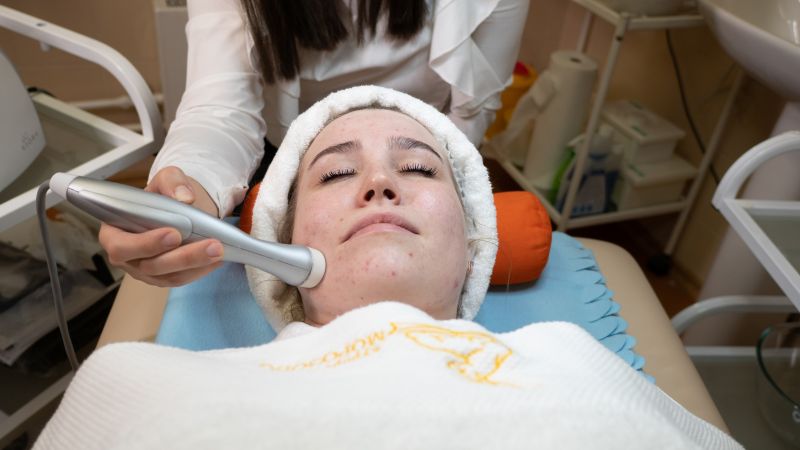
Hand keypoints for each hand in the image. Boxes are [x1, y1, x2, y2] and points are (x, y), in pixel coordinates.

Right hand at [99, 166, 223, 286]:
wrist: (177, 208)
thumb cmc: (164, 195)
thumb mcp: (166, 179)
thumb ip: (172, 181)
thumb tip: (184, 197)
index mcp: (114, 232)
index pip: (121, 246)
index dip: (145, 244)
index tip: (173, 234)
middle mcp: (127, 256)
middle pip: (149, 266)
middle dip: (182, 257)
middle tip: (211, 245)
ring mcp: (144, 271)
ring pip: (169, 276)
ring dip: (196, 264)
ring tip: (219, 250)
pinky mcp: (164, 277)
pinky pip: (182, 279)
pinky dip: (201, 270)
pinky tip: (218, 259)